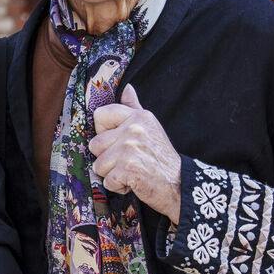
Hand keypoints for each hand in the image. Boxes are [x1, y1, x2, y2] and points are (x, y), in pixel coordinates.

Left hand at [88, 85, 182, 222]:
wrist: (179, 184)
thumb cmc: (161, 157)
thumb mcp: (150, 127)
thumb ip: (134, 108)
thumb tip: (127, 87)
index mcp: (138, 116)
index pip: (100, 115)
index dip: (102, 132)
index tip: (116, 141)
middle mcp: (134, 129)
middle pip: (95, 144)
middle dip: (107, 159)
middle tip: (128, 161)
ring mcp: (130, 148)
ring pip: (99, 165)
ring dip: (112, 174)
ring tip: (131, 171)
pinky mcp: (128, 168)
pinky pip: (107, 181)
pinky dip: (118, 186)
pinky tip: (133, 181)